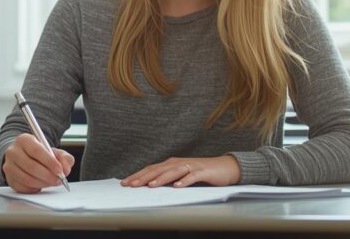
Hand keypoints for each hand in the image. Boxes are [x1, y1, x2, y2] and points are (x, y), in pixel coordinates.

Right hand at [3, 133, 74, 193]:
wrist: (24, 157)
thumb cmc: (39, 154)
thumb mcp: (53, 151)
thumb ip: (63, 158)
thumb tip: (66, 169)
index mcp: (24, 140)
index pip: (36, 151)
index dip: (50, 162)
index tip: (60, 170)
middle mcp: (13, 152)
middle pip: (31, 166)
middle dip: (48, 175)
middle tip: (58, 179)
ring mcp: (9, 166)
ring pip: (27, 178)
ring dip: (42, 183)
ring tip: (51, 182)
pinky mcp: (9, 179)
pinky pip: (23, 187)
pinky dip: (35, 188)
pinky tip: (41, 184)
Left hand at [120, 155, 240, 187]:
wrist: (224, 168)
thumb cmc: (200, 173)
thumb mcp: (180, 176)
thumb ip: (167, 179)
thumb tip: (148, 186)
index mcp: (170, 164)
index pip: (150, 169)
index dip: (137, 175)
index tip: (125, 183)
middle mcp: (178, 163)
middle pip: (158, 170)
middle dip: (143, 177)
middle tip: (131, 185)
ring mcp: (189, 166)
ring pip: (172, 172)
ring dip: (161, 178)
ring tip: (151, 185)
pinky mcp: (202, 171)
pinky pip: (192, 176)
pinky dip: (184, 181)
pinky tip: (177, 186)